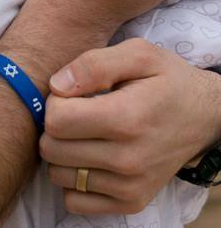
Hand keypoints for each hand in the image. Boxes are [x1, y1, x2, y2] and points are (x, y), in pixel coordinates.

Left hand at [40, 39, 220, 215]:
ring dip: (62, 152)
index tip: (72, 94)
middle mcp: (128, 160)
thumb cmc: (167, 79)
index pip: (56, 120)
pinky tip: (90, 156)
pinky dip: (74, 179)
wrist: (204, 116)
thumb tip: (56, 86)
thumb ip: (94, 64)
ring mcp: (130, 186)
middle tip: (77, 112)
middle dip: (55, 126)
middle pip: (52, 149)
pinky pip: (74, 201)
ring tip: (85, 133)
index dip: (55, 101)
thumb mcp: (138, 53)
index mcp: (126, 118)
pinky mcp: (131, 202)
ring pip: (58, 175)